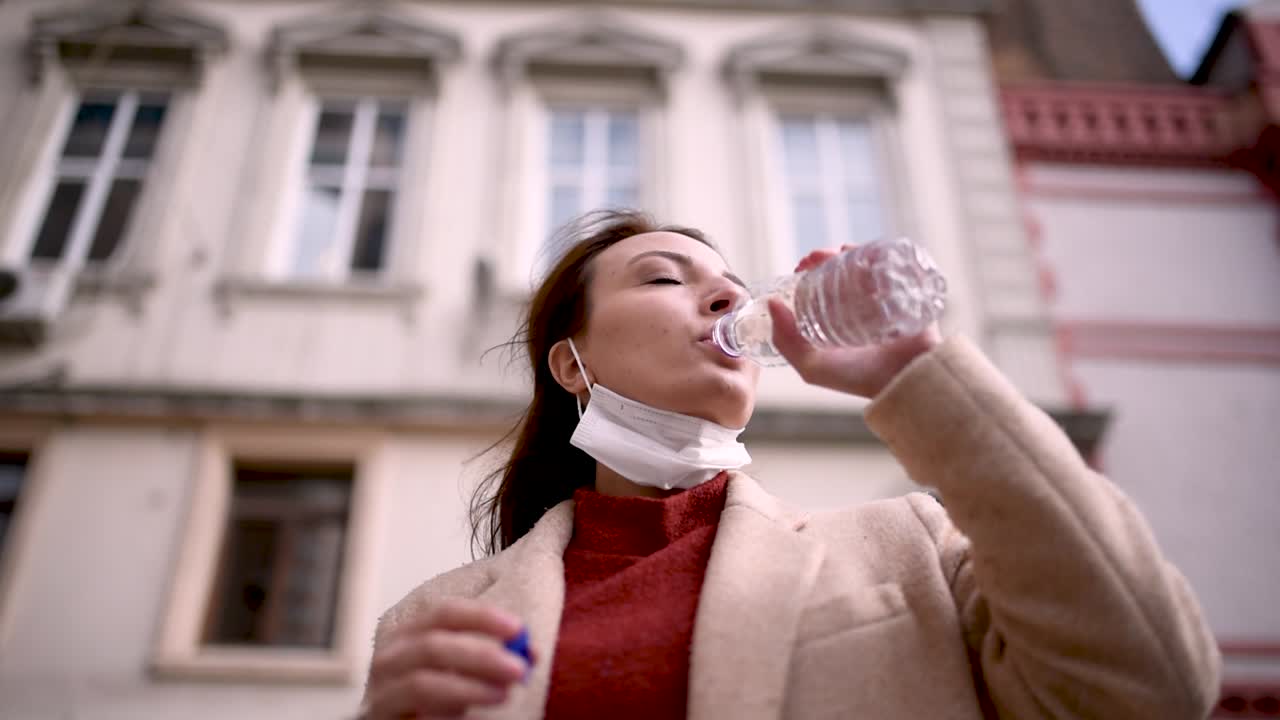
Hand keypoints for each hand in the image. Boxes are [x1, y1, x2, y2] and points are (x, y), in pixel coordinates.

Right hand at [361, 598, 533, 718]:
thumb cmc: (434, 701)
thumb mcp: (466, 675)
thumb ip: (492, 662)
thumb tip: (530, 651)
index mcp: (412, 635)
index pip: (444, 613)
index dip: (481, 617)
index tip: (517, 628)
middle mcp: (391, 658)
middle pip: (433, 644)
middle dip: (481, 655)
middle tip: (517, 668)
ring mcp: (381, 690)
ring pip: (422, 682)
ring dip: (468, 687)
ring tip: (501, 695)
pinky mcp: (378, 717)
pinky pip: (414, 712)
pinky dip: (442, 711)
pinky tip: (464, 715)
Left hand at [768, 245, 941, 398]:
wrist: (903, 383)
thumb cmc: (858, 378)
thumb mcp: (813, 366)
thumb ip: (787, 342)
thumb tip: (772, 303)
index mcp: (843, 321)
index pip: (826, 286)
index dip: (812, 271)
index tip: (801, 266)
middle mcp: (865, 308)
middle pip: (846, 271)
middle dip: (828, 258)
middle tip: (815, 257)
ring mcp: (889, 299)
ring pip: (869, 265)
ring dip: (852, 252)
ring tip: (838, 252)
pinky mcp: (912, 293)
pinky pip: (899, 266)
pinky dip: (885, 253)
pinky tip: (869, 251)